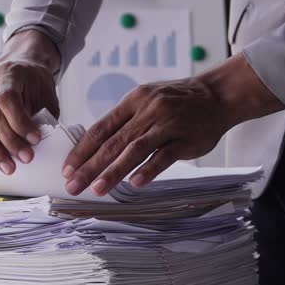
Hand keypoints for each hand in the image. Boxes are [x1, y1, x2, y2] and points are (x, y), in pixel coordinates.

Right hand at [0, 29, 60, 174]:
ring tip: (8, 168)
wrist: (20, 69)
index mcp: (7, 73)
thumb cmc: (35, 83)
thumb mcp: (45, 94)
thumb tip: (37, 143)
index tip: (35, 140)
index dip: (20, 122)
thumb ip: (42, 116)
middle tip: (25, 159)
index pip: (7, 99)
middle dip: (9, 141)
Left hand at [62, 53, 283, 195]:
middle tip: (74, 186)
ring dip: (113, 171)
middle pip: (112, 142)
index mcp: (132, 101)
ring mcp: (167, 124)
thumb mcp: (146, 100)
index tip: (67, 170)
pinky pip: (164, 156)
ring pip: (134, 150)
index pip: (100, 129)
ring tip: (97, 189)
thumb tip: (95, 146)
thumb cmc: (177, 101)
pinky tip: (134, 184)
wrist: (218, 95)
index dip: (82, 150)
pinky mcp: (186, 138)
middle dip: (90, 166)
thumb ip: (124, 122)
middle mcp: (147, 111)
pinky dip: (148, 170)